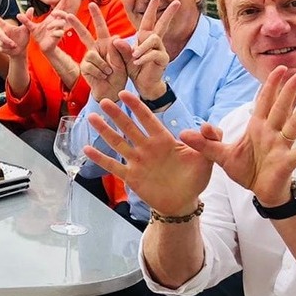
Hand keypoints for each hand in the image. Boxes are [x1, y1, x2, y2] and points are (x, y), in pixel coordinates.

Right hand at [0, 8, 28, 56]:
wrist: (21, 50)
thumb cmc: (23, 38)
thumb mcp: (26, 29)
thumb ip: (27, 19)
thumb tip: (31, 8)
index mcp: (6, 27)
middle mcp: (2, 33)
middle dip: (6, 40)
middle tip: (14, 45)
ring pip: (1, 43)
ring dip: (9, 46)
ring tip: (15, 46)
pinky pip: (2, 49)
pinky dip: (9, 50)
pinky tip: (12, 49)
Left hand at [18, 0, 68, 53]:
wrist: (42, 47)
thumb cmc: (39, 36)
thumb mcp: (31, 27)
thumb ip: (26, 21)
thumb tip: (18, 15)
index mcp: (51, 19)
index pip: (57, 9)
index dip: (62, 3)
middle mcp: (56, 23)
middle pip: (62, 14)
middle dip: (60, 12)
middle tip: (54, 13)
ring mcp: (58, 30)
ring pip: (61, 23)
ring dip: (55, 24)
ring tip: (48, 27)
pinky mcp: (58, 37)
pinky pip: (60, 33)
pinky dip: (57, 32)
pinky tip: (52, 34)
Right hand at [67, 2, 128, 101]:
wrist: (112, 91)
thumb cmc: (119, 76)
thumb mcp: (123, 62)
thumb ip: (119, 49)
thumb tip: (115, 36)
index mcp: (106, 44)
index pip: (101, 27)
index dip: (96, 16)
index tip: (91, 4)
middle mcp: (95, 48)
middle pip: (83, 34)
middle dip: (75, 24)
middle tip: (66, 14)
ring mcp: (88, 57)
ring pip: (93, 55)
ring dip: (103, 66)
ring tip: (108, 72)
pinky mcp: (84, 66)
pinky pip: (90, 65)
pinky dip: (99, 72)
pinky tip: (102, 76)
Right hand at [86, 91, 212, 215]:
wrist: (184, 202)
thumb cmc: (194, 177)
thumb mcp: (207, 158)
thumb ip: (209, 139)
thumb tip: (206, 125)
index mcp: (163, 140)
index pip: (148, 119)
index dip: (137, 107)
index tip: (125, 94)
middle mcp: (146, 148)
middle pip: (129, 127)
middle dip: (116, 114)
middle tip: (104, 101)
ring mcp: (137, 161)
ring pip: (118, 143)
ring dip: (105, 131)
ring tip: (92, 117)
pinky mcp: (131, 177)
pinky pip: (113, 166)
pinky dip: (100, 158)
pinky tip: (87, 149)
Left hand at [116, 0, 179, 100]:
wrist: (143, 84)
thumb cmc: (134, 69)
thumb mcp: (124, 58)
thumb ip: (121, 49)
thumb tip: (116, 40)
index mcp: (145, 38)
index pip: (150, 20)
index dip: (153, 9)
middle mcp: (155, 41)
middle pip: (163, 24)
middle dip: (169, 13)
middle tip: (177, 1)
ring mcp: (161, 50)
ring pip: (153, 40)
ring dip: (142, 47)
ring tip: (134, 56)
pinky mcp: (163, 59)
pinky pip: (154, 54)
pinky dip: (144, 57)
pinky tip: (137, 62)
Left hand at [181, 66, 295, 206]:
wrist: (260, 192)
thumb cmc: (246, 171)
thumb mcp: (220, 156)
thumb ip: (204, 143)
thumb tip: (182, 133)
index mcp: (257, 127)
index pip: (263, 102)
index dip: (270, 86)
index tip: (278, 69)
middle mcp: (271, 133)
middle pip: (280, 107)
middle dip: (288, 90)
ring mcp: (281, 146)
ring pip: (294, 124)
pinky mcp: (287, 161)